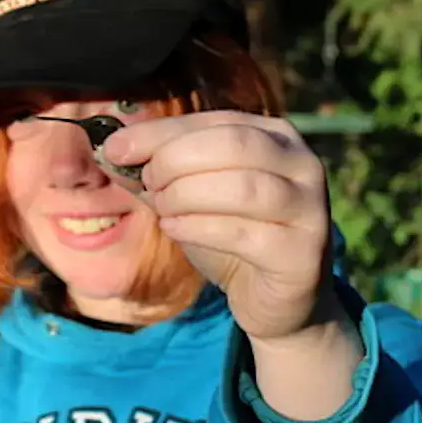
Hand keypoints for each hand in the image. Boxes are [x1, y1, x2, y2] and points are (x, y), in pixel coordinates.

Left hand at [103, 111, 335, 341]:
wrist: (275, 301)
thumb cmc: (231, 237)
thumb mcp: (190, 195)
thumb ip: (158, 170)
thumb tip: (112, 150)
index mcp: (275, 136)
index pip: (212, 121)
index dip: (159, 133)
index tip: (116, 148)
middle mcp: (302, 163)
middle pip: (232, 145)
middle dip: (175, 161)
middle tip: (148, 183)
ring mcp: (309, 207)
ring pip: (241, 187)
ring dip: (186, 195)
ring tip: (163, 209)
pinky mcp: (302, 252)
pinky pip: (242, 232)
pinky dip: (198, 227)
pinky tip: (175, 228)